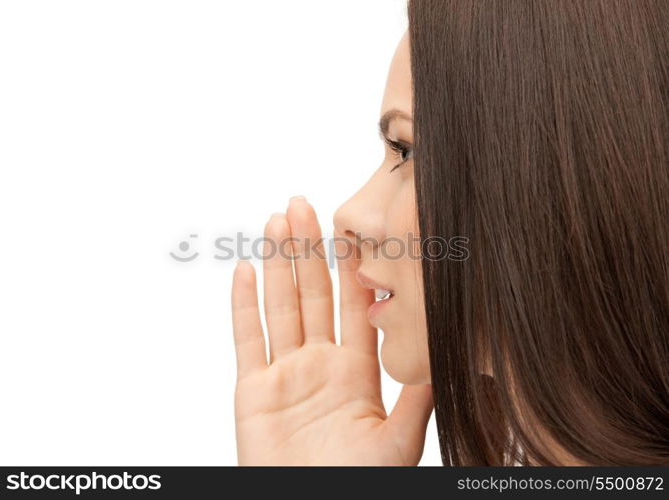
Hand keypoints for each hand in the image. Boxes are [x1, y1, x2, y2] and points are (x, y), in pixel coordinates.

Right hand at [231, 196, 432, 464]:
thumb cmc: (357, 484)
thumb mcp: (398, 441)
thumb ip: (417, 397)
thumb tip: (444, 351)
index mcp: (356, 370)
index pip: (353, 305)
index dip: (350, 265)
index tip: (349, 229)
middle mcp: (320, 363)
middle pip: (313, 293)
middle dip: (307, 249)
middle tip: (303, 204)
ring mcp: (285, 373)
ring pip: (281, 305)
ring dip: (277, 263)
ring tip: (277, 221)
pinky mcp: (253, 390)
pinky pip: (248, 338)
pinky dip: (243, 304)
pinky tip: (245, 270)